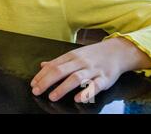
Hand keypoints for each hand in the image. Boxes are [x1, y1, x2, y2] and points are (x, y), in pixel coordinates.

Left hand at [30, 38, 150, 102]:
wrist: (117, 51)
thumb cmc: (93, 55)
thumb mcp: (74, 55)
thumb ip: (59, 62)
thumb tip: (43, 66)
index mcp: (71, 56)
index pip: (53, 66)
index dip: (41, 75)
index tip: (33, 84)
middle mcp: (80, 62)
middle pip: (60, 71)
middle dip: (46, 82)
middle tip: (37, 91)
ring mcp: (92, 70)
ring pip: (75, 78)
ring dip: (63, 88)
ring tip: (52, 96)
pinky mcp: (104, 79)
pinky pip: (95, 86)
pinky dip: (86, 93)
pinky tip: (78, 99)